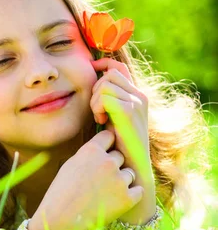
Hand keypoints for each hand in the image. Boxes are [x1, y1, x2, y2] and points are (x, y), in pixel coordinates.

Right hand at [28, 130, 143, 229]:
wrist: (61, 220)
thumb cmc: (62, 192)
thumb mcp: (71, 165)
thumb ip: (90, 154)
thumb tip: (106, 148)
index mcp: (92, 150)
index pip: (109, 136)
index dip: (107, 145)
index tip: (104, 153)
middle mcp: (108, 162)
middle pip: (120, 156)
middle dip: (112, 165)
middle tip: (100, 180)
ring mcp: (119, 180)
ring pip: (129, 173)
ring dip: (121, 181)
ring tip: (105, 193)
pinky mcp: (127, 199)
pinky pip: (138, 191)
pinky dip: (131, 195)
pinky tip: (117, 201)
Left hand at [90, 58, 155, 224]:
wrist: (132, 166)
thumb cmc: (119, 146)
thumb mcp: (113, 119)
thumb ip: (108, 102)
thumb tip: (93, 85)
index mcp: (137, 96)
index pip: (119, 67)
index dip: (103, 64)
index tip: (91, 69)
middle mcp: (139, 96)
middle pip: (110, 74)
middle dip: (96, 90)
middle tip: (98, 112)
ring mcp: (136, 102)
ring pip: (105, 84)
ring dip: (96, 101)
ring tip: (100, 118)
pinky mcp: (129, 111)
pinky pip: (104, 97)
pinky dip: (98, 108)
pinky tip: (102, 121)